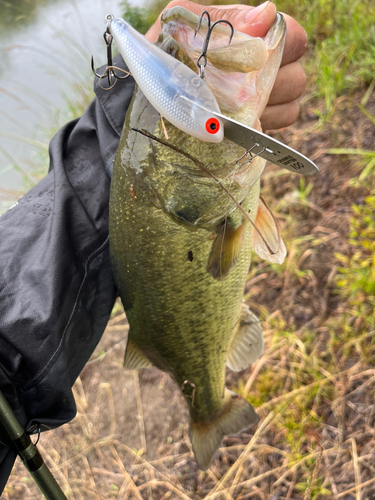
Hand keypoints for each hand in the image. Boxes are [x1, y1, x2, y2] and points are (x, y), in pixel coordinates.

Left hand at [146, 1, 307, 131]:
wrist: (143, 101)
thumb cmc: (161, 60)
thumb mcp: (183, 30)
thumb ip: (224, 20)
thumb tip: (267, 14)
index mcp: (250, 36)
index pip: (293, 37)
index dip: (280, 47)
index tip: (252, 60)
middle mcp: (264, 67)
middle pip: (297, 74)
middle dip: (269, 83)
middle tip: (234, 89)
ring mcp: (265, 98)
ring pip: (292, 100)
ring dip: (265, 106)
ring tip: (229, 108)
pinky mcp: (258, 125)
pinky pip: (282, 123)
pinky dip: (262, 124)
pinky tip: (235, 123)